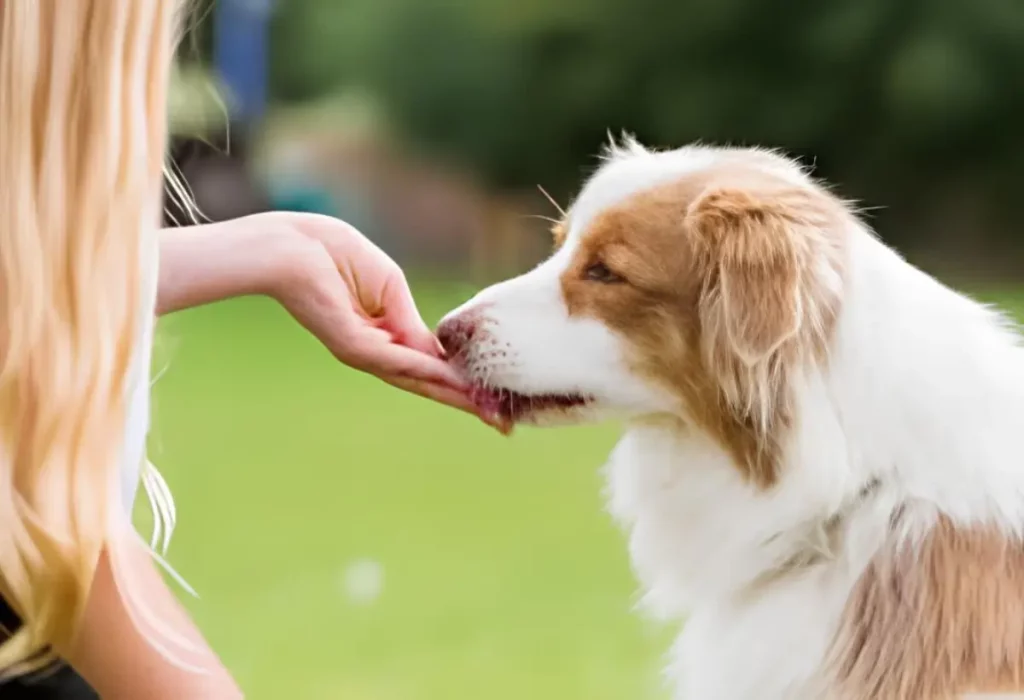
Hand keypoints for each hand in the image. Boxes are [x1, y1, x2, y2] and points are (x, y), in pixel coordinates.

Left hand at [266, 213, 496, 426]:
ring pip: (415, 379)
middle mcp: (374, 351)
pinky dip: (426, 370)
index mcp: (383, 336)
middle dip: (464, 400)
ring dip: (453, 394)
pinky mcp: (351, 345)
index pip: (428, 365)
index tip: (493, 398)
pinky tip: (452, 379)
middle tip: (500, 423)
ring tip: (486, 409)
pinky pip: (396, 361)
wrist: (292, 245)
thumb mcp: (390, 287)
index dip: (460, 381)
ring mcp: (362, 351)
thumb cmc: (335, 253)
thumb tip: (437, 355)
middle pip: (426, 382)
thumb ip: (411, 321)